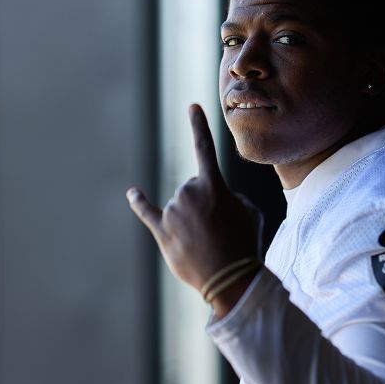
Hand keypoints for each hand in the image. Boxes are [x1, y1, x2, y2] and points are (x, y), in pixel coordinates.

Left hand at [126, 104, 261, 296]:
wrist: (230, 277)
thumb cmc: (245, 242)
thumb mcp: (251, 213)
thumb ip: (231, 198)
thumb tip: (212, 201)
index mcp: (213, 185)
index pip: (204, 148)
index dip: (198, 125)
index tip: (192, 106)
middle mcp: (188, 192)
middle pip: (194, 190)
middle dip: (205, 206)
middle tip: (221, 230)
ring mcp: (172, 211)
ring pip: (180, 207)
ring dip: (192, 221)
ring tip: (208, 243)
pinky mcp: (161, 231)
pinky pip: (147, 211)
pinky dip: (139, 203)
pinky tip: (133, 194)